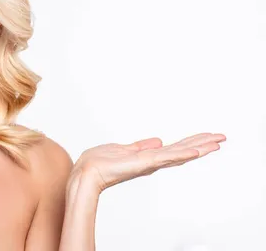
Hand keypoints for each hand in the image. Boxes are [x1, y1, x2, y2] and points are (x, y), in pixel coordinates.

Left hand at [72, 132, 225, 192]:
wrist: (87, 172)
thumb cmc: (99, 162)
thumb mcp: (124, 149)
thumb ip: (141, 146)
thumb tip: (158, 140)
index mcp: (148, 157)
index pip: (175, 149)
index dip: (192, 143)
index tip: (208, 137)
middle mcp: (152, 162)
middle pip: (182, 151)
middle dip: (202, 144)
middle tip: (222, 137)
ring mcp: (149, 163)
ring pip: (179, 154)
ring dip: (198, 148)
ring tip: (216, 142)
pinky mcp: (143, 164)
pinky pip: (165, 158)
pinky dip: (180, 155)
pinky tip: (195, 151)